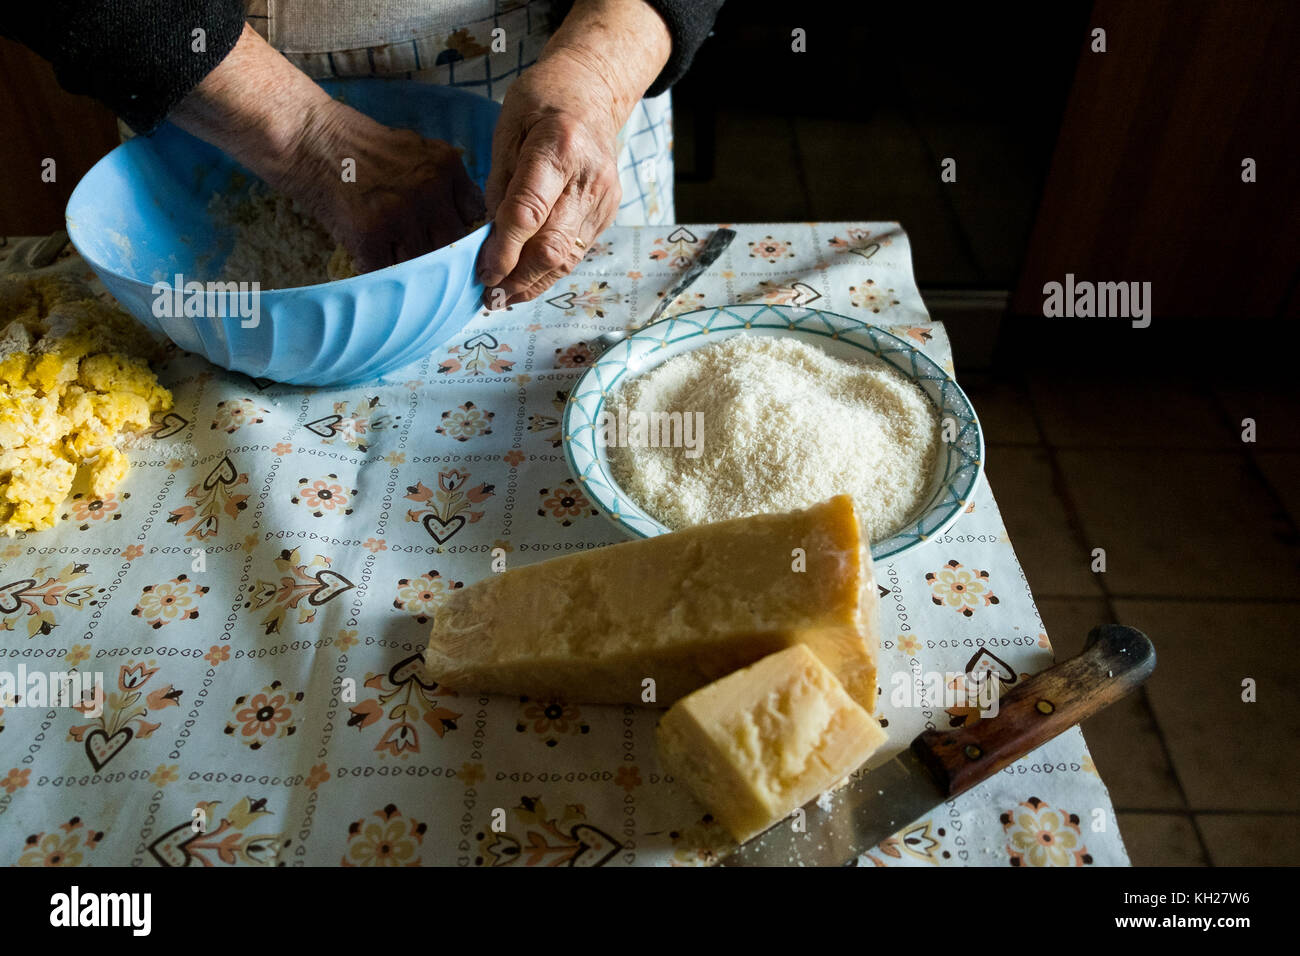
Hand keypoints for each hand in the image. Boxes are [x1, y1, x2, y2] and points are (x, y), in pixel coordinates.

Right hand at [295, 104, 484, 272]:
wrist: (307, 137)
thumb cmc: (357, 145)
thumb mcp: (414, 150)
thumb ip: (441, 181)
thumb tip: (463, 221)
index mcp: (446, 166)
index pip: (473, 214)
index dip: (463, 232)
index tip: (454, 242)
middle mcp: (429, 189)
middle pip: (454, 244)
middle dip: (441, 255)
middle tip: (427, 261)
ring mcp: (400, 214)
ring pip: (423, 262)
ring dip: (411, 268)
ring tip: (396, 261)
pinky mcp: (370, 235)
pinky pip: (387, 271)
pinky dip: (380, 272)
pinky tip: (371, 259)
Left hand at [476, 52, 622, 306]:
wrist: (592, 92)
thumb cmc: (541, 104)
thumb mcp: (507, 130)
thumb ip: (499, 184)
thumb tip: (489, 239)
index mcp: (558, 147)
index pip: (528, 212)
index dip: (504, 250)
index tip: (483, 274)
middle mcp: (588, 178)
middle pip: (552, 246)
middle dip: (517, 278)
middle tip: (489, 297)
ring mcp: (603, 198)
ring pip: (567, 258)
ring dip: (533, 284)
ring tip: (504, 298)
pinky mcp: (608, 213)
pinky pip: (576, 253)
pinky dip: (549, 272)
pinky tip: (526, 281)